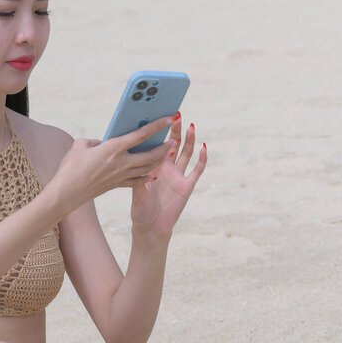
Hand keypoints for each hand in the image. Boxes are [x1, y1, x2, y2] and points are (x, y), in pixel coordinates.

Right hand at [50, 116, 175, 216]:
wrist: (65, 194)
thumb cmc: (70, 167)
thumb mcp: (80, 145)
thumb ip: (95, 141)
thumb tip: (103, 143)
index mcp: (113, 148)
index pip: (141, 135)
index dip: (157, 125)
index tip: (169, 118)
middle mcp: (120, 163)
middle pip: (150, 155)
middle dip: (164, 147)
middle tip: (174, 140)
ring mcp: (119, 176)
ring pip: (146, 168)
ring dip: (158, 161)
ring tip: (166, 154)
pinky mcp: (115, 186)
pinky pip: (136, 181)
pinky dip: (146, 177)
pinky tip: (152, 174)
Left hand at [129, 115, 206, 236]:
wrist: (151, 227)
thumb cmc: (140, 210)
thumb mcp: (137, 194)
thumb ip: (140, 181)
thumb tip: (143, 168)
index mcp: (153, 166)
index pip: (158, 145)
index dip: (160, 132)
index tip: (160, 118)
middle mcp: (167, 168)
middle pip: (173, 144)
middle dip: (176, 130)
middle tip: (177, 115)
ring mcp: (178, 175)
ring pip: (186, 153)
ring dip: (189, 140)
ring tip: (191, 126)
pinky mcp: (187, 185)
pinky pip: (197, 169)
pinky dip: (202, 158)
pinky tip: (204, 147)